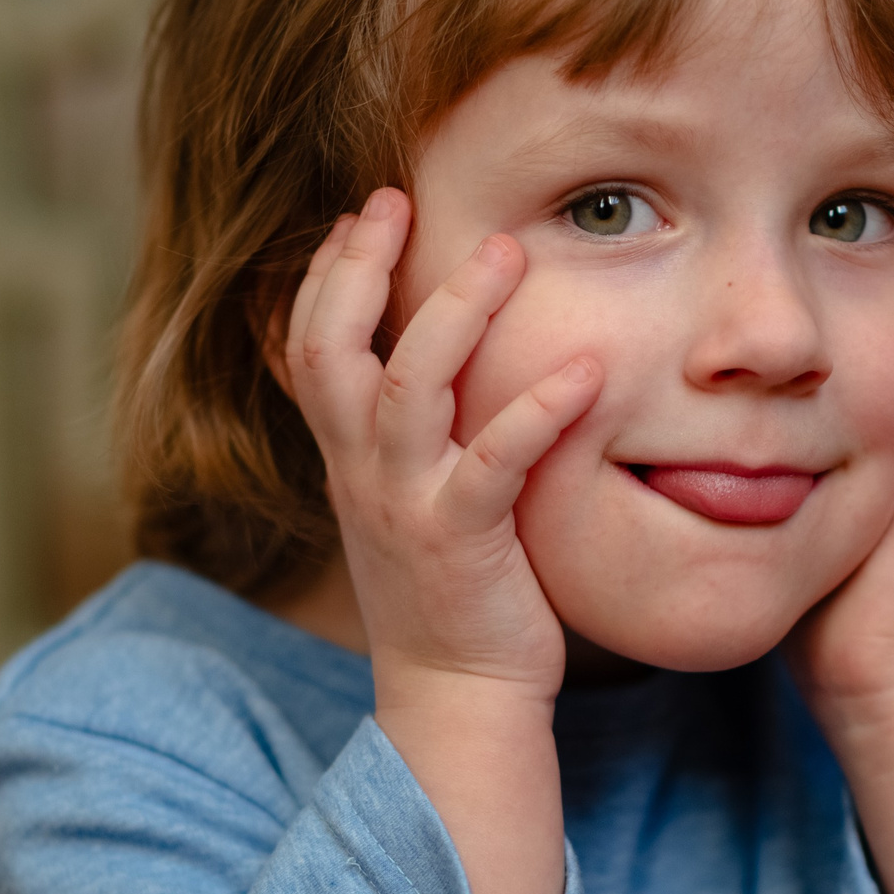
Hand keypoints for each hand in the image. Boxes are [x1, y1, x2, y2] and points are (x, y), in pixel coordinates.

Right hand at [276, 187, 601, 712]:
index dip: (325, 274)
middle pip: (331, 347)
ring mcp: (407, 505)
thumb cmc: (450, 589)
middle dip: (359, 267)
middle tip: (396, 198)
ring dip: (456, 311)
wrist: (458, 695)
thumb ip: (408, 430)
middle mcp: (363, 471)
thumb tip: (426, 357)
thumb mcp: (408, 497)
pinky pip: (495, 461)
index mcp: (348, 456)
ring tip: (506, 251)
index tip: (360, 213)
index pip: (307, 345)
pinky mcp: (463, 541)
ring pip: (409, 386)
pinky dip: (537, 409)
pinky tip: (587, 371)